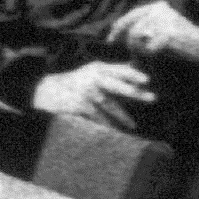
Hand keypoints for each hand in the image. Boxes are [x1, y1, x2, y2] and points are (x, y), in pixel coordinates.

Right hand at [33, 57, 153, 130]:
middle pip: (116, 86)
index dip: (132, 75)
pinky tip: (114, 131)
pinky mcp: (80, 105)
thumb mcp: (91, 72)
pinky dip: (106, 124)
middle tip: (152, 97)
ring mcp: (85, 91)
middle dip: (134, 92)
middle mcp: (91, 78)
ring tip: (132, 125)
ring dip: (122, 116)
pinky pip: (97, 116)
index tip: (147, 80)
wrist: (46, 91)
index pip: (118, 70)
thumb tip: (135, 67)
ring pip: (109, 104)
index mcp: (97, 68)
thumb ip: (112, 71)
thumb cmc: (74, 82)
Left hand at [105, 0, 198, 66]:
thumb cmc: (181, 42)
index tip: (110, 41)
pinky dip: (150, 57)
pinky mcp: (168, 34)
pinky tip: (158, 57)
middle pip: (132, 30)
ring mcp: (164, 21)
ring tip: (150, 57)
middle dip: (131, 46)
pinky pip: (147, 49)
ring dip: (140, 52)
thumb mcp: (160, 28)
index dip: (118, 29)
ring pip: (137, 40)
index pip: (130, 16)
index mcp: (157, 6)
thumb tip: (114, 33)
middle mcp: (159, 10)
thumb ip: (142, 27)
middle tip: (136, 57)